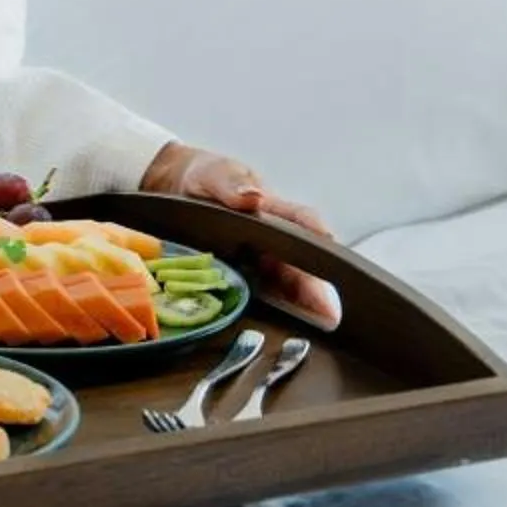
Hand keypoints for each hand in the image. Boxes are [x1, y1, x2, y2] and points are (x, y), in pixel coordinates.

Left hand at [140, 142, 342, 330]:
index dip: (315, 233)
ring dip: (299, 311)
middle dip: (315, 291)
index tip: (326, 244)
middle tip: (328, 315)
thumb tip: (251, 195)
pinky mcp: (244, 285)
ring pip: (287, 291)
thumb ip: (230, 183)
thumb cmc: (207, 179)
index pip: (302, 221)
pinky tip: (273, 333)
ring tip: (313, 332)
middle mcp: (273, 243)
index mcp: (273, 212)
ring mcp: (260, 266)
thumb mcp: (214, 173)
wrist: (178, 191)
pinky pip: (262, 304)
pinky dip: (270, 318)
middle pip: (300, 267)